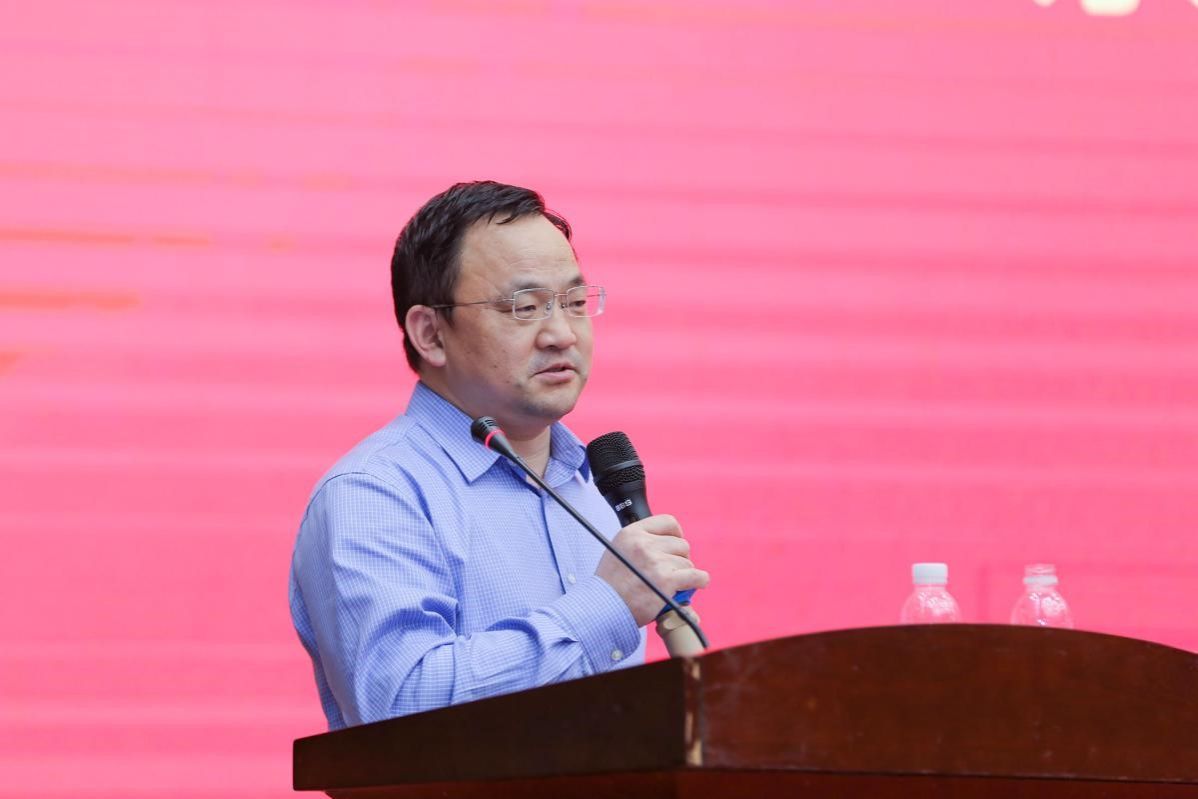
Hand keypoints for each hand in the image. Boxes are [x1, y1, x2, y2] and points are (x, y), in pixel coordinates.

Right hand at [595, 514, 709, 626]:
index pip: (668, 522)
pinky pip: (696, 576)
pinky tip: (697, 584)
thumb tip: (666, 544)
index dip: (676, 534)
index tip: (675, 545)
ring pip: (687, 562)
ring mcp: (655, 562)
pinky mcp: (666, 581)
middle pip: (680, 544)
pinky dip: (699, 581)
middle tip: (672, 571)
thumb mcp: (617, 551)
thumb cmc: (610, 586)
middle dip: (679, 558)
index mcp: (632, 533)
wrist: (603, 609)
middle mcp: (643, 544)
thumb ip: (639, 544)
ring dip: (684, 574)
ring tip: (672, 585)